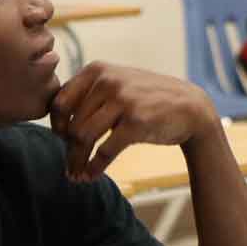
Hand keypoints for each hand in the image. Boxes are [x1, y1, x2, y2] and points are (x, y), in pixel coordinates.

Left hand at [50, 63, 218, 181]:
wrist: (190, 107)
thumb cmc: (149, 99)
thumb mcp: (118, 82)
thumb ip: (89, 93)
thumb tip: (56, 121)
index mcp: (97, 70)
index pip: (60, 102)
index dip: (57, 126)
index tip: (63, 141)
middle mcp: (108, 81)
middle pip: (72, 124)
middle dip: (68, 150)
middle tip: (70, 166)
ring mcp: (123, 101)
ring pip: (83, 137)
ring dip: (77, 162)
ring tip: (77, 175)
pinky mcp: (136, 122)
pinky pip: (104, 150)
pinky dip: (94, 167)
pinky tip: (92, 176)